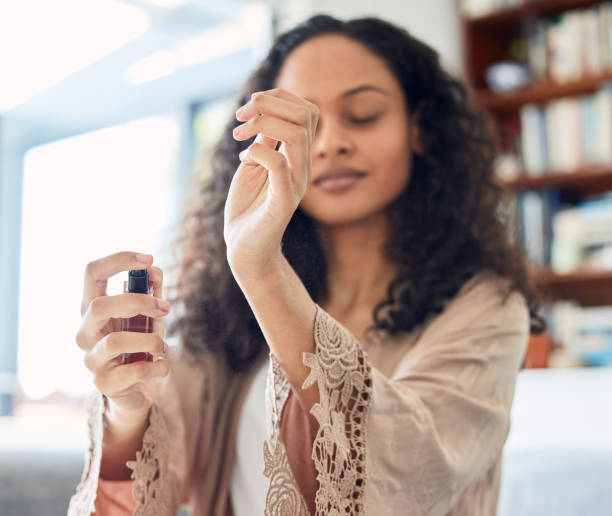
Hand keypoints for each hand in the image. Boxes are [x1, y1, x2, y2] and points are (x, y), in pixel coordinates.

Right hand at [76, 251, 170, 419]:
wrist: (136, 388)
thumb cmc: (141, 343)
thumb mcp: (149, 314)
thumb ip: (152, 291)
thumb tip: (154, 271)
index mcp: (93, 308)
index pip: (92, 272)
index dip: (119, 260)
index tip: (149, 259)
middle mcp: (86, 331)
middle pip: (99, 305)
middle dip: (138, 302)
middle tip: (165, 308)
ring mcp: (91, 358)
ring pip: (114, 342)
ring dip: (150, 340)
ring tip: (163, 346)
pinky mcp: (103, 383)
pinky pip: (132, 371)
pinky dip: (156, 366)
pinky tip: (162, 366)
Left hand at [224, 88, 318, 279]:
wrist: (245, 248)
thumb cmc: (248, 207)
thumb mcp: (254, 164)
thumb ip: (264, 140)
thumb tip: (264, 113)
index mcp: (297, 155)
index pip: (306, 110)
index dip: (279, 97)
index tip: (248, 107)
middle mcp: (302, 166)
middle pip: (306, 114)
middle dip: (270, 102)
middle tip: (241, 115)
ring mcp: (296, 183)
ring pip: (297, 134)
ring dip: (263, 123)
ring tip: (239, 133)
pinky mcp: (284, 201)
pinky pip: (279, 164)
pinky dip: (257, 152)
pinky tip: (243, 158)